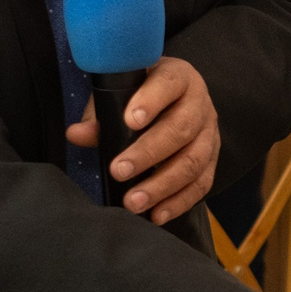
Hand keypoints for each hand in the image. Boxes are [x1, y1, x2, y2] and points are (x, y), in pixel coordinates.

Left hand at [63, 55, 217, 223]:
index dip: (151, 101)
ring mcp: (209, 133)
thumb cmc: (142, 94)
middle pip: (181, 129)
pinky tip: (157, 214)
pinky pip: (202, 183)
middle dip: (148, 153)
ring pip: (193, 161)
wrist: (176, 98)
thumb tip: (77, 134)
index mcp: (178, 77)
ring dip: (162, 185)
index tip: (129, 120)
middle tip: (119, 171)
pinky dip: (179, 202)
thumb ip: (100, 112)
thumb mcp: (121, 91)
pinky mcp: (213, 159)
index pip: (168, 83)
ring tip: (133, 202)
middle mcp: (199, 104)